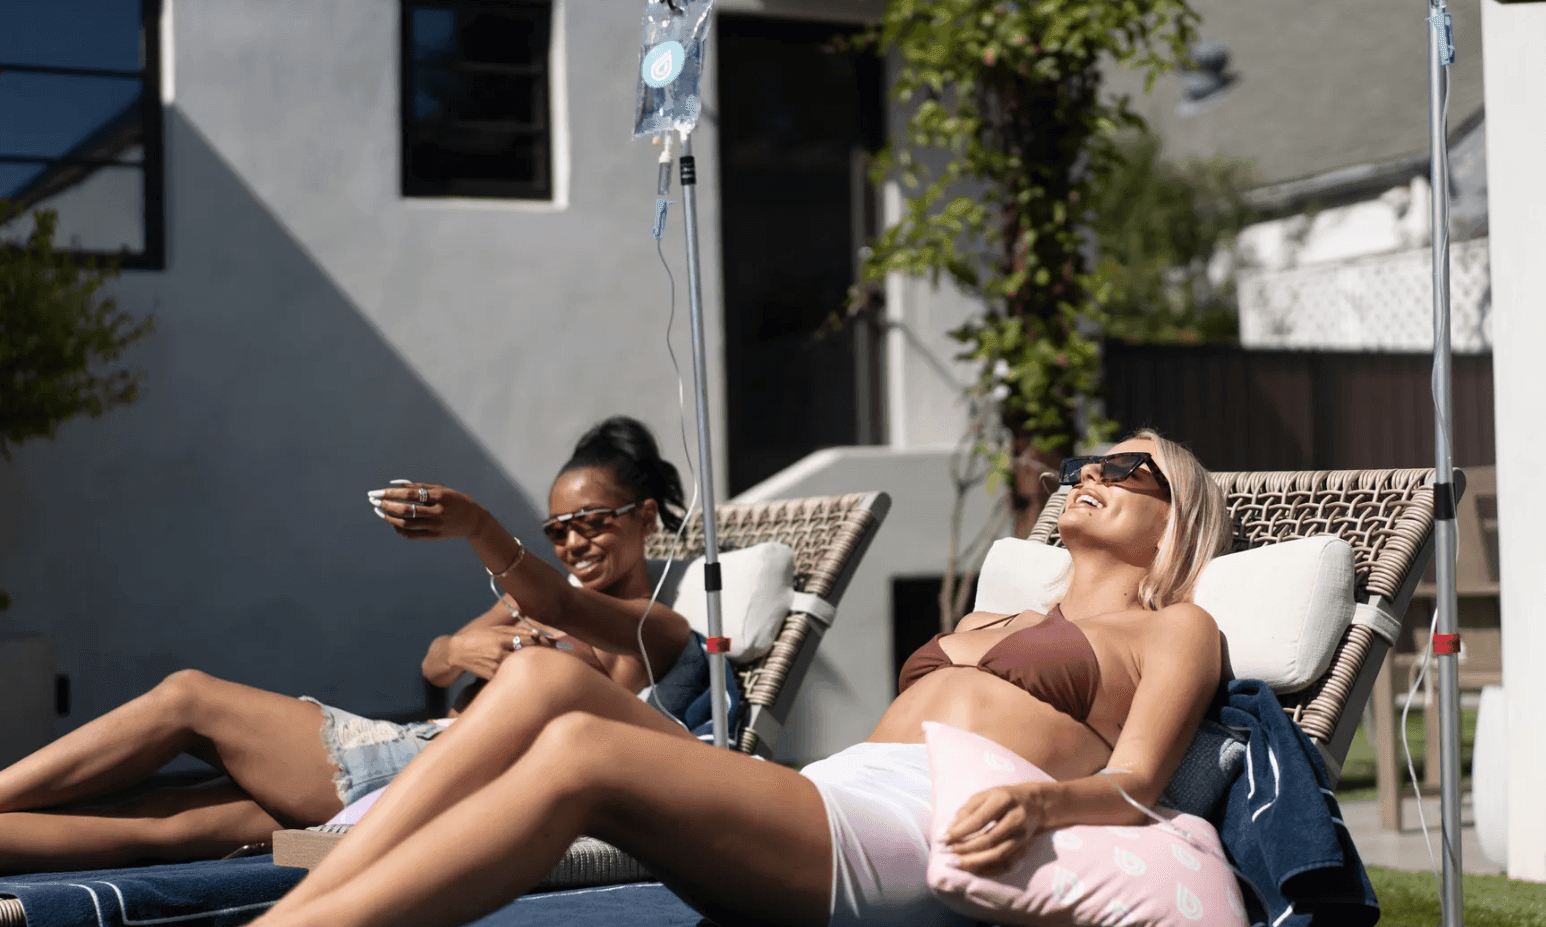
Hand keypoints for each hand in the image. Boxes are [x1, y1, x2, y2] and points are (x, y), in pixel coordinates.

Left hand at [369, 482, 487, 539]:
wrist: (474, 521)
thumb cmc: (455, 500)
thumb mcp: (441, 489)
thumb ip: (419, 487)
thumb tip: (395, 485)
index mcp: (439, 497)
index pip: (409, 495)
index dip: (391, 494)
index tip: (377, 492)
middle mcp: (437, 512)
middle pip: (405, 510)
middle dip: (386, 505)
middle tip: (373, 501)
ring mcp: (435, 526)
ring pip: (406, 524)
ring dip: (389, 518)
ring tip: (380, 512)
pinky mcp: (434, 536)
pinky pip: (411, 535)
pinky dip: (399, 530)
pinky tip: (393, 523)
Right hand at [447, 624, 545, 678]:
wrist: (456, 653)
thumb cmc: (476, 638)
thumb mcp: (493, 630)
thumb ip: (513, 631)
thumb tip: (534, 633)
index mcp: (499, 639)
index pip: (525, 640)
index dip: (541, 641)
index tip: (553, 642)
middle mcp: (498, 653)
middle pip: (525, 654)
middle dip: (540, 653)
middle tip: (555, 652)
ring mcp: (495, 666)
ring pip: (518, 666)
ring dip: (530, 664)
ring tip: (545, 662)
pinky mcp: (491, 676)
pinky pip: (509, 674)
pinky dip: (518, 672)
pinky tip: (526, 671)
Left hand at [942, 783, 1045, 875]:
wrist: (1035, 805)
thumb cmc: (1003, 798)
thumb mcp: (984, 795)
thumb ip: (966, 811)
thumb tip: (948, 832)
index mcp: (1004, 800)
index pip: (979, 820)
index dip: (959, 832)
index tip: (942, 839)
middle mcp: (1016, 819)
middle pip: (989, 840)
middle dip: (964, 848)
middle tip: (947, 852)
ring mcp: (1023, 837)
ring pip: (997, 855)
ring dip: (974, 862)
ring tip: (955, 862)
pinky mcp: (1024, 849)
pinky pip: (1005, 865)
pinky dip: (987, 870)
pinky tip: (971, 869)